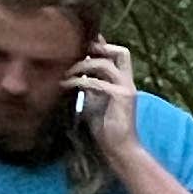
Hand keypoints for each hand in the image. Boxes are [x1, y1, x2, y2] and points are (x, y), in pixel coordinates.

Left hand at [69, 39, 141, 158]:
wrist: (119, 148)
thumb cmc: (105, 128)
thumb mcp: (94, 101)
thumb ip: (88, 86)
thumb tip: (71, 74)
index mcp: (122, 82)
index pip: (117, 55)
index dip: (101, 46)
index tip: (80, 45)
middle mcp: (127, 82)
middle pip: (121, 52)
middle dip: (99, 48)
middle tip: (76, 52)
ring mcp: (126, 89)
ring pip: (106, 64)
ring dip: (82, 65)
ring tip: (65, 72)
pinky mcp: (121, 98)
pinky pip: (97, 83)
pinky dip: (79, 81)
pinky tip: (65, 85)